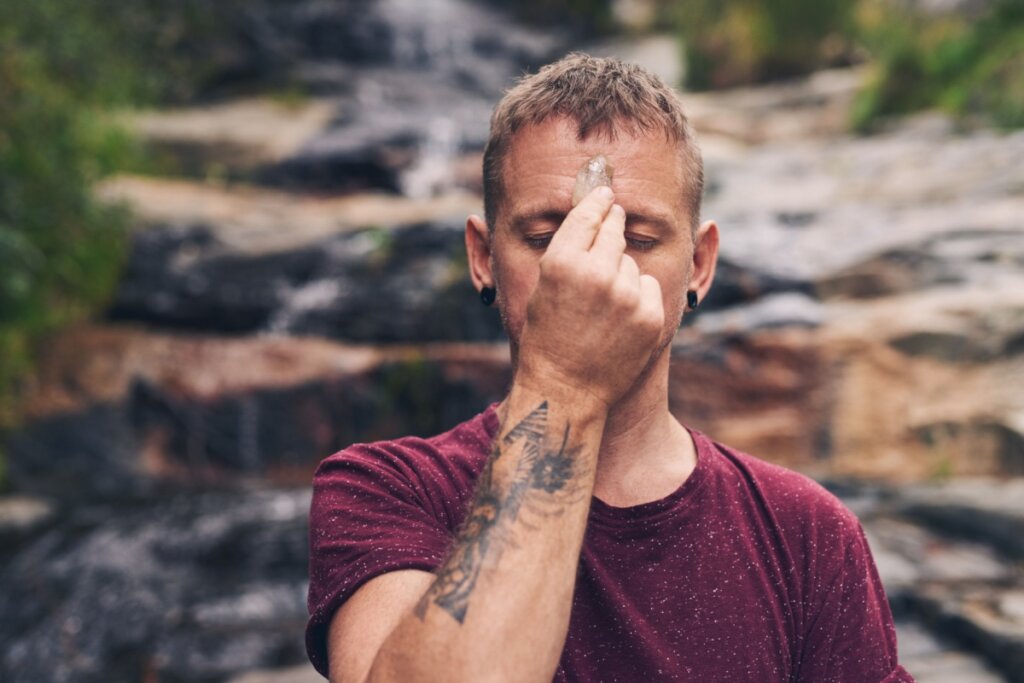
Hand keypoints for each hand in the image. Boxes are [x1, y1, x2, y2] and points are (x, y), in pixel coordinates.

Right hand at [515, 186, 664, 407]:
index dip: (598, 201)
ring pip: (631, 263)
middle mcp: (596, 274)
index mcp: (561, 263)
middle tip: (612, 226)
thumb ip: (568, 248)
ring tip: (603, 303)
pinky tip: (619, 318)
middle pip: (614, 230)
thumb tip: (596, 209)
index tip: (606, 194)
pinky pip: (647, 287)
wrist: (565, 389)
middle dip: (613, 226)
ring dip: (621, 272)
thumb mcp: (543, 285)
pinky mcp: (649, 316)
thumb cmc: (546, 336)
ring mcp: (626, 296)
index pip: (588, 214)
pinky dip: (637, 296)